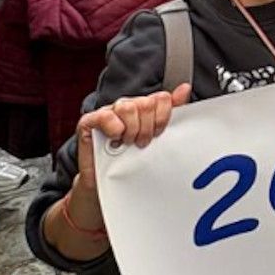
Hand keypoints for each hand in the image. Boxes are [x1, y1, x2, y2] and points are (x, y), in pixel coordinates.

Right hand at [73, 83, 194, 217]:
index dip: (163, 117)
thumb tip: (184, 89)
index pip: (161, 98)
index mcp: (144, 108)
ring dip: (131, 130)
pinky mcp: (90, 122)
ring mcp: (108, 113)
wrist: (109, 186)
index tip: (159, 133)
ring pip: (127, 107)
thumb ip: (172, 112)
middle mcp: (127, 107)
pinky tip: (115, 138)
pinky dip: (113, 128)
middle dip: (147, 128)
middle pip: (146, 103)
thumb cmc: (132, 162)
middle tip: (142, 142)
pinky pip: (105, 115)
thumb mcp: (157, 138)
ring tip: (128, 143)